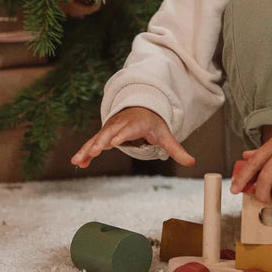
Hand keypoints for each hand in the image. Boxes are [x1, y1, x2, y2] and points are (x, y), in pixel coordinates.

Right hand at [70, 106, 195, 168]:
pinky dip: (85, 151)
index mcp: (138, 123)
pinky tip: (78, 162)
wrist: (140, 109)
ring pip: (98, 138)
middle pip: (111, 132)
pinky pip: (92, 143)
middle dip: (102, 141)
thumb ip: (177, 150)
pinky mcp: (103, 135)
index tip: (115, 140)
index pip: (130, 129)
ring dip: (88, 148)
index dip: (123, 134)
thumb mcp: (165, 135)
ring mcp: (110, 129)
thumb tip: (193, 162)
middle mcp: (121, 124)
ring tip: (78, 160)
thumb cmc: (153, 124)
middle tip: (96, 150)